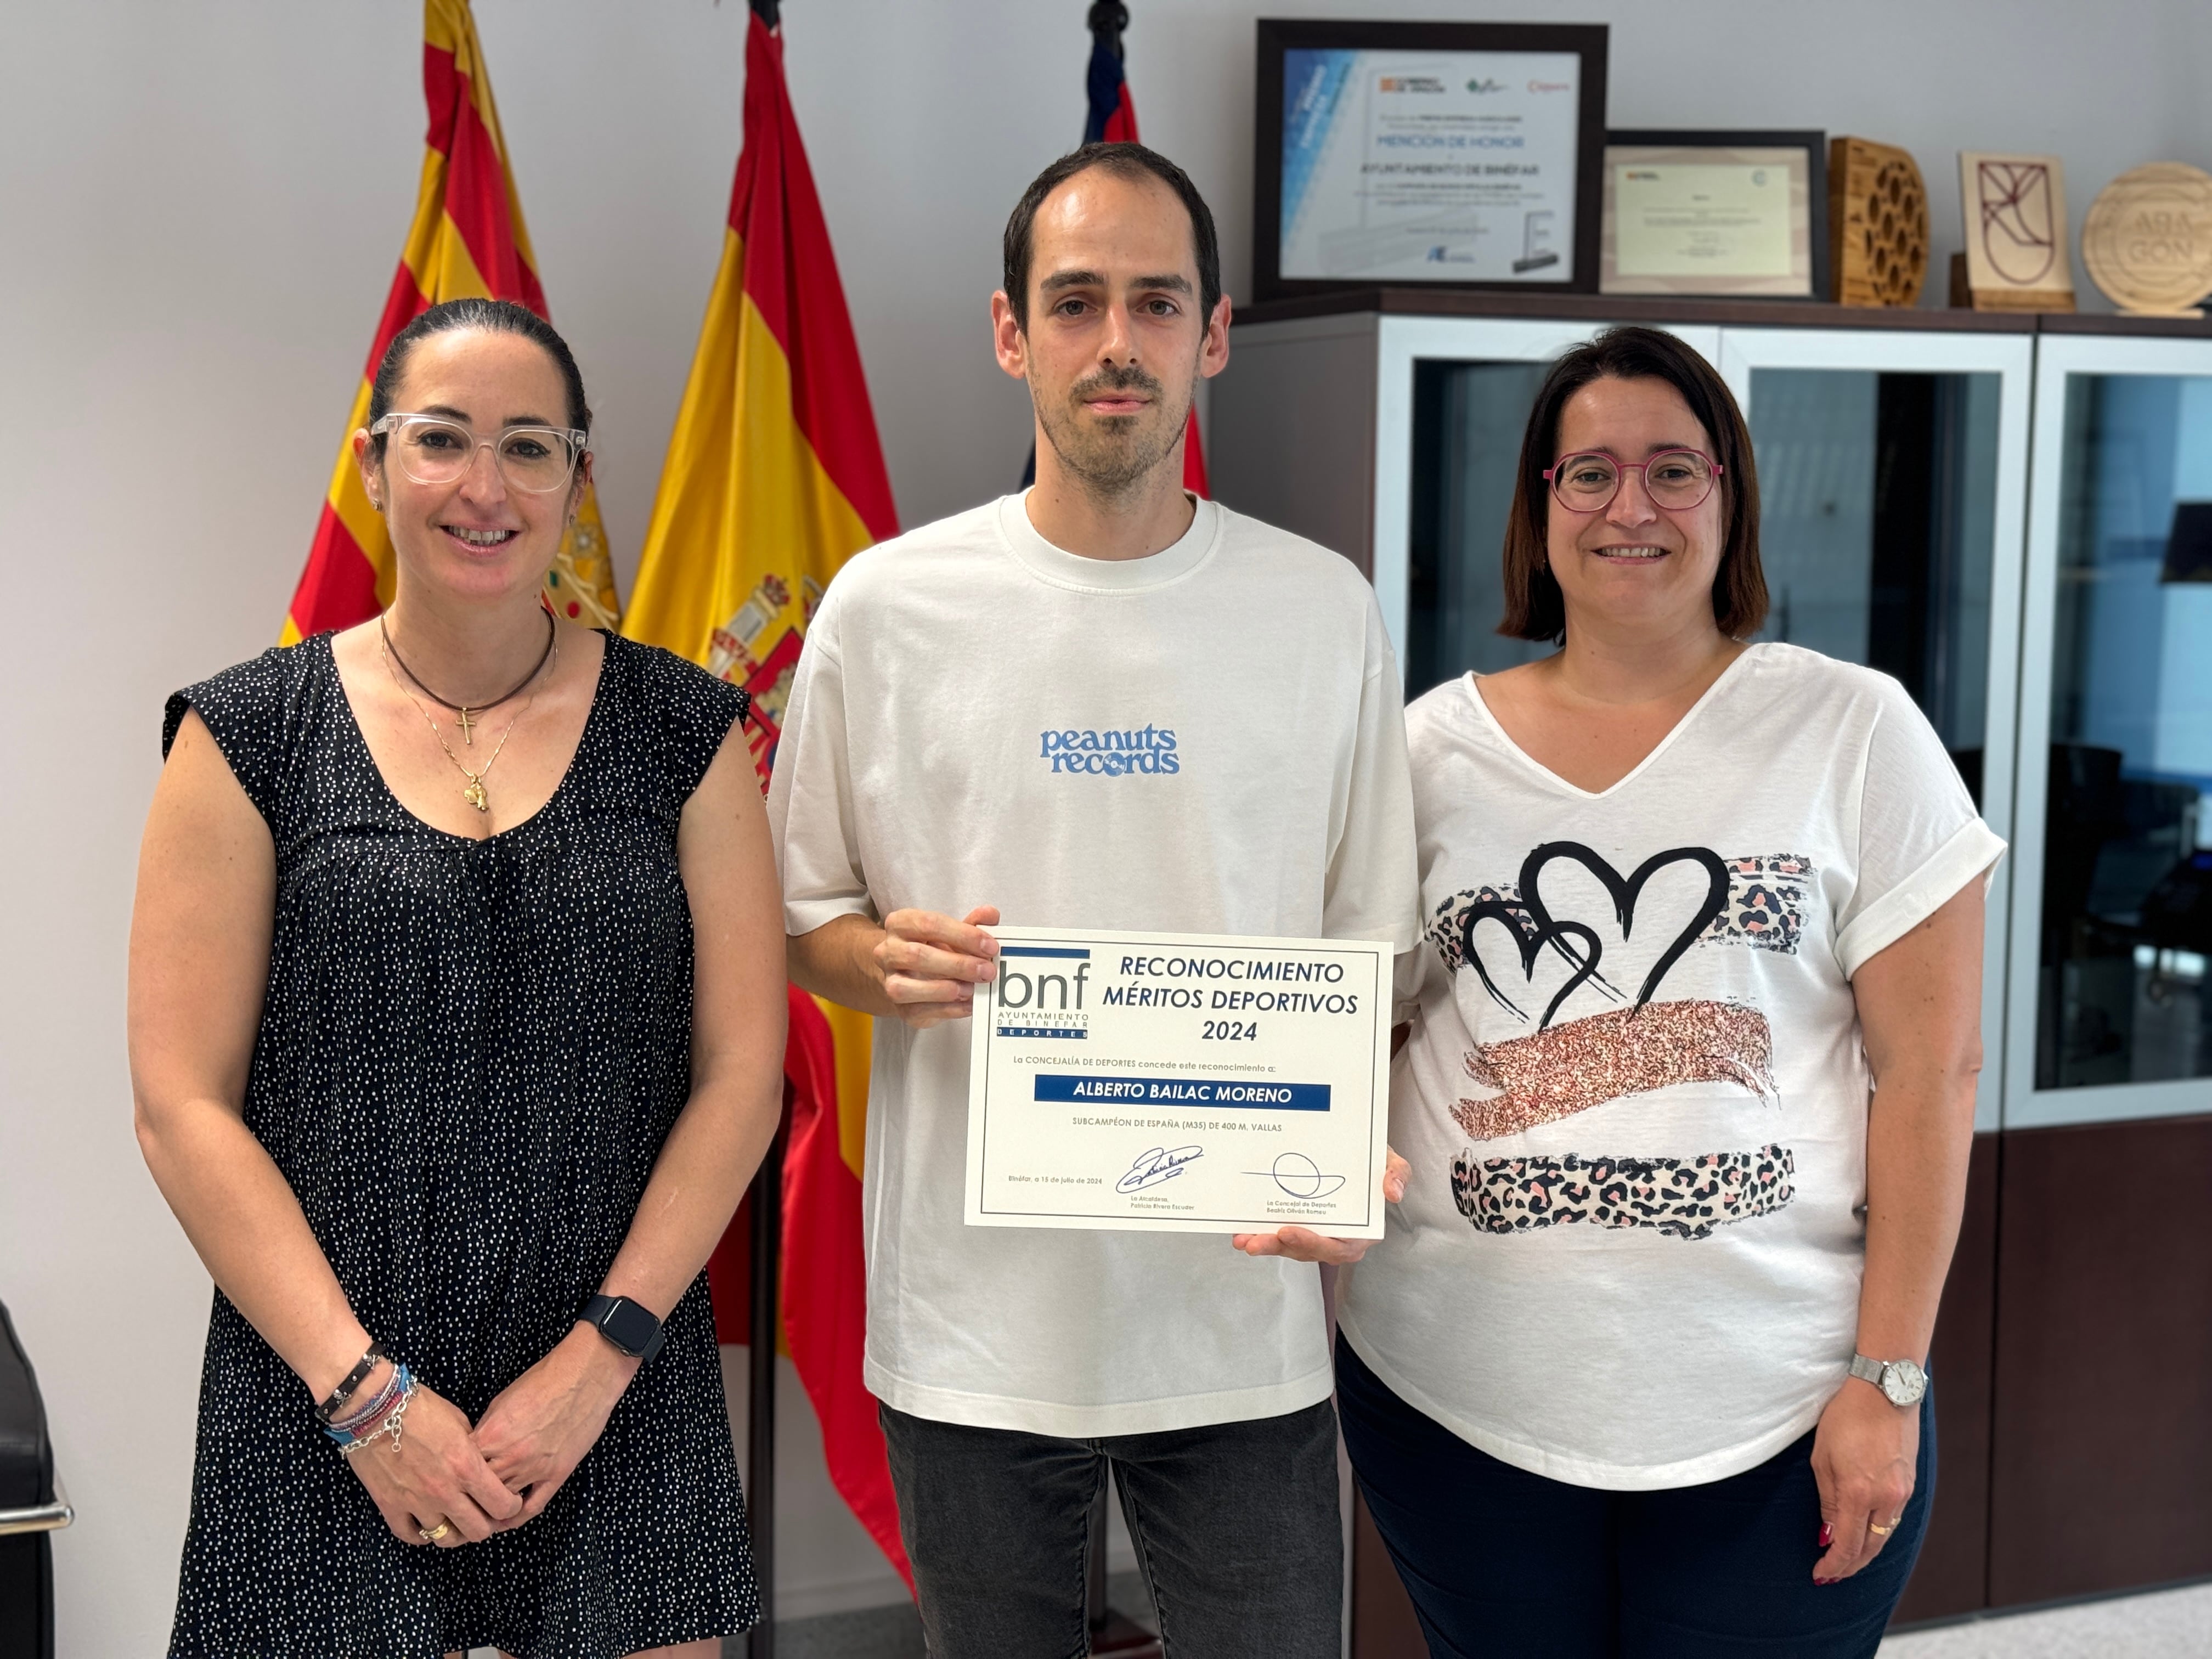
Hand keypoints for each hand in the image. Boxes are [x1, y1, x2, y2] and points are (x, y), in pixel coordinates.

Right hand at [345, 1372, 523, 1547]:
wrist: (376, 1409)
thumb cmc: (421, 1408)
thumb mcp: (460, 1423)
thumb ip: (473, 1451)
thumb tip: (480, 1466)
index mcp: (467, 1467)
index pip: (502, 1506)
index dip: (510, 1507)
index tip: (507, 1502)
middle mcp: (445, 1491)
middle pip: (477, 1531)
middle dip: (485, 1525)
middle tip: (482, 1514)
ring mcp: (417, 1503)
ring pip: (445, 1538)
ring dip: (454, 1532)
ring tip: (454, 1521)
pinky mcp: (390, 1507)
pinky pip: (410, 1536)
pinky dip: (420, 1534)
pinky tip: (425, 1524)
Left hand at [472, 1323, 639, 1530]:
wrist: (584, 1375)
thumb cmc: (544, 1380)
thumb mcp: (501, 1401)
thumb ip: (486, 1431)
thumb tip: (475, 1450)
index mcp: (492, 1435)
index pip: (460, 1468)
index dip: (452, 1475)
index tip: (449, 1479)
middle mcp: (510, 1456)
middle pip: (477, 1491)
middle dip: (467, 1497)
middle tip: (459, 1502)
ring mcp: (535, 1468)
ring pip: (502, 1503)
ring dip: (489, 1508)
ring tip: (478, 1512)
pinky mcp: (557, 1474)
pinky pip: (532, 1507)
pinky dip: (516, 1517)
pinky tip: (507, 1518)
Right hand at [874, 906, 999, 1028]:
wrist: (909, 975)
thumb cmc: (933, 948)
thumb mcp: (952, 932)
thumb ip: (972, 923)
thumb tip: (990, 914)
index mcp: (901, 923)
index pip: (929, 924)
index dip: (963, 935)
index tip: (990, 946)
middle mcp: (888, 951)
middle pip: (917, 956)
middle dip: (958, 964)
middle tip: (987, 971)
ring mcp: (889, 980)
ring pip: (907, 987)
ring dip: (944, 989)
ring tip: (972, 989)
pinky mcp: (899, 1008)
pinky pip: (918, 1011)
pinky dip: (947, 1009)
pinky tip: (968, 1004)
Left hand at [1230, 1147, 1409, 1263]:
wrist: (1356, 1153)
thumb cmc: (1373, 1161)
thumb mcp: (1389, 1160)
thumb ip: (1397, 1173)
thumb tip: (1393, 1192)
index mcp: (1362, 1231)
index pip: (1340, 1247)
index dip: (1313, 1243)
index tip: (1289, 1232)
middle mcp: (1337, 1238)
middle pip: (1309, 1251)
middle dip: (1281, 1248)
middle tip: (1256, 1241)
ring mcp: (1316, 1234)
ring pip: (1290, 1247)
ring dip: (1266, 1245)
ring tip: (1243, 1240)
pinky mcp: (1298, 1227)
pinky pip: (1280, 1237)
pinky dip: (1261, 1236)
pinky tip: (1241, 1232)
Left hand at [1809, 1377, 1918, 1582]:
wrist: (1885, 1391)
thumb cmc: (1846, 1418)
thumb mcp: (1823, 1458)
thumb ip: (1828, 1501)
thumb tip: (1828, 1535)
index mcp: (1860, 1493)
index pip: (1848, 1545)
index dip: (1834, 1564)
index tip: (1820, 1574)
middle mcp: (1887, 1499)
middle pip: (1870, 1548)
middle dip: (1850, 1566)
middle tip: (1832, 1575)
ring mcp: (1903, 1493)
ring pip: (1884, 1536)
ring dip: (1865, 1552)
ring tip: (1847, 1561)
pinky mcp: (1910, 1484)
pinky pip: (1893, 1519)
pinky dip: (1878, 1533)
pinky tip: (1866, 1534)